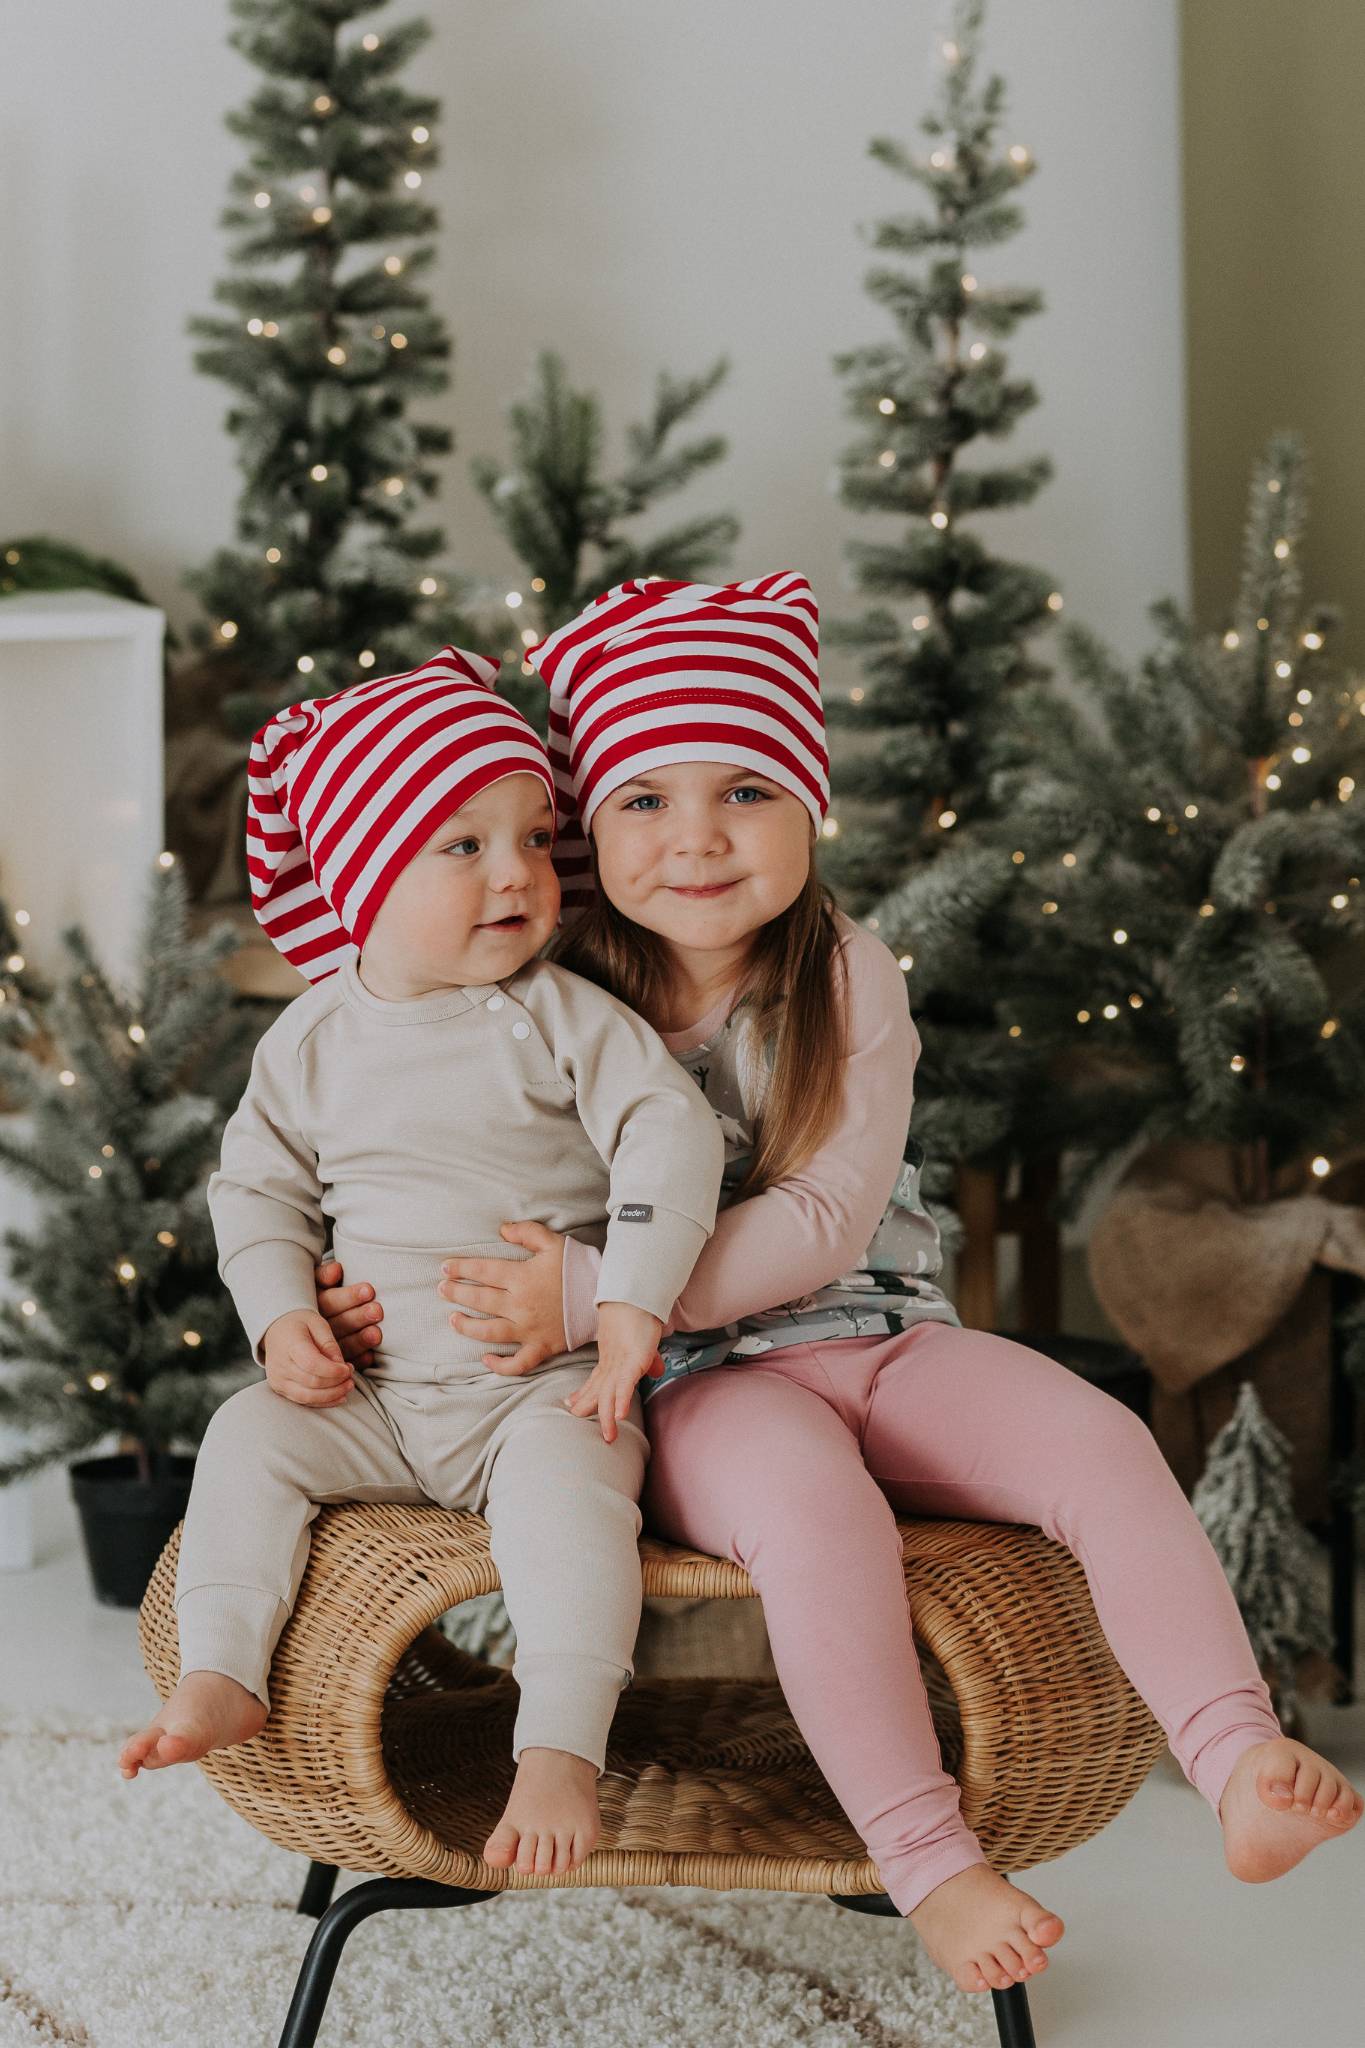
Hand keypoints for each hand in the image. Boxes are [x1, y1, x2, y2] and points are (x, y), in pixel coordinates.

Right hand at [262, 1308, 353, 1407]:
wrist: (277, 1329)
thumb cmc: (300, 1324)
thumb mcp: (318, 1324)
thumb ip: (330, 1344)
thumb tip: (340, 1366)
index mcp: (290, 1344)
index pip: (312, 1364)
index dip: (333, 1371)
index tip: (348, 1368)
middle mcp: (280, 1365)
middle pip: (312, 1382)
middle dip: (336, 1383)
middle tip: (351, 1376)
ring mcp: (278, 1379)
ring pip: (307, 1396)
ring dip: (332, 1395)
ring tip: (348, 1386)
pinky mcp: (280, 1389)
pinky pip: (303, 1401)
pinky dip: (323, 1402)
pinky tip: (339, 1396)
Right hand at [314, 1257, 382, 1366]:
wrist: (285, 1326)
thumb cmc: (309, 1299)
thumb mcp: (312, 1284)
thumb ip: (324, 1276)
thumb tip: (336, 1270)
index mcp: (306, 1310)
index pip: (328, 1302)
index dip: (349, 1296)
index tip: (369, 1290)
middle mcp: (310, 1333)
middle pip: (336, 1325)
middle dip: (357, 1317)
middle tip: (376, 1310)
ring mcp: (316, 1353)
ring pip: (340, 1347)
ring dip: (359, 1341)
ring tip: (376, 1334)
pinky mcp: (324, 1369)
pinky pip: (344, 1365)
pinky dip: (357, 1360)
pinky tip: (370, 1356)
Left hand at [439, 1221, 568, 1375]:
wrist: (606, 1296)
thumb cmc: (578, 1267)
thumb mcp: (554, 1242)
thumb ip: (526, 1232)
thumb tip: (502, 1230)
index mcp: (522, 1278)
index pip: (482, 1271)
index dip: (460, 1268)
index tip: (445, 1268)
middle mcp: (520, 1305)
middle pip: (480, 1300)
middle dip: (457, 1293)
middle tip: (442, 1289)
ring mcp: (529, 1329)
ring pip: (489, 1332)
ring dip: (467, 1326)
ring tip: (452, 1320)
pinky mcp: (541, 1347)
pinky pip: (517, 1363)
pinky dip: (500, 1365)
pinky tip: (485, 1360)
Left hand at [562, 1301, 662, 1443]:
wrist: (637, 1298)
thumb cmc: (639, 1318)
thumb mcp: (643, 1344)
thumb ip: (648, 1360)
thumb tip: (657, 1371)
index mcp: (612, 1359)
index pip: (596, 1381)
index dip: (585, 1394)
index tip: (572, 1405)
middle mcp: (613, 1364)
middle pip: (599, 1390)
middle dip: (588, 1407)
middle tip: (576, 1418)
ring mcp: (621, 1364)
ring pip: (610, 1394)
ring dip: (607, 1416)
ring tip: (608, 1435)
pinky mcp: (633, 1361)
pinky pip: (625, 1385)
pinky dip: (622, 1401)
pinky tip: (620, 1416)